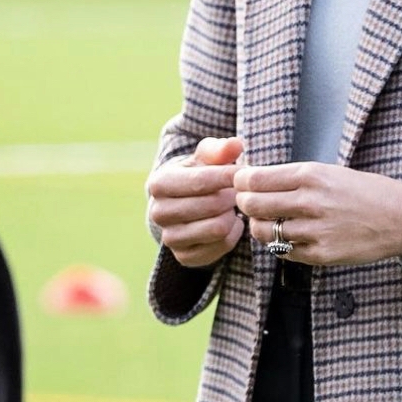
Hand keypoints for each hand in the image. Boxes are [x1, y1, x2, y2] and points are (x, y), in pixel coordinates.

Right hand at [147, 136, 246, 268]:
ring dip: (233, 215)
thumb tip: (235, 144)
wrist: (183, 204)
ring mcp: (169, 238)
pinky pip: (221, 247)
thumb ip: (219, 150)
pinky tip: (232, 222)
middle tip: (239, 191)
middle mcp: (158, 213)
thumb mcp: (205, 158)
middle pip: (212, 205)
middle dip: (232, 196)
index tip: (244, 172)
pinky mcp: (184, 257)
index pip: (200, 180)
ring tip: (234, 205)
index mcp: (159, 184)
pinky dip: (233, 234)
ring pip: (218, 228)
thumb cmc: (197, 174)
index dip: (227, 176)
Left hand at [233, 162, 401, 266]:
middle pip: (253, 204)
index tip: (240, 182)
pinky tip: (287, 235)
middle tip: (246, 202)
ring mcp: (315, 231)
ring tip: (265, 221)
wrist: (398, 217)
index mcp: (310, 175)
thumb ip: (291, 177)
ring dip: (258, 226)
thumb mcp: (326, 171)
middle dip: (244, 203)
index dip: (241, 181)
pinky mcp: (321, 255)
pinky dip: (279, 244)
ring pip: (264, 231)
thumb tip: (253, 178)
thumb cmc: (360, 190)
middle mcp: (310, 202)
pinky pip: (283, 251)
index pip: (255, 179)